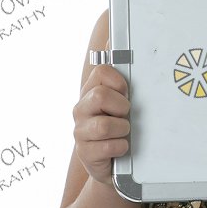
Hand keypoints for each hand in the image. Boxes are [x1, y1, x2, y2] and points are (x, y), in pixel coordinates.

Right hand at [72, 64, 130, 187]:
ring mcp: (80, 131)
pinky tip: (121, 148)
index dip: (119, 82)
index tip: (126, 93)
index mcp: (90, 92)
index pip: (101, 71)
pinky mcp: (85, 153)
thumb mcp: (123, 103)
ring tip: (124, 133)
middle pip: (100, 95)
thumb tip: (112, 43)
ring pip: (104, 125)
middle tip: (126, 115)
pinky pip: (107, 146)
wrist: (117, 165)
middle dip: (121, 106)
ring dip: (122, 129)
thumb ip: (120, 78)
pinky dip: (121, 147)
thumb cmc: (121, 128)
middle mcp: (81, 109)